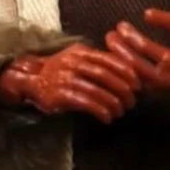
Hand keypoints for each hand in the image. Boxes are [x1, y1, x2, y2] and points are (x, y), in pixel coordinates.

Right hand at [0, 43, 139, 123]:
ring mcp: (66, 78)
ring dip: (113, 103)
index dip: (126, 72)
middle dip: (122, 90)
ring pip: (97, 90)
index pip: (109, 60)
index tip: (138, 84)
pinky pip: (86, 103)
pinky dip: (100, 111)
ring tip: (121, 111)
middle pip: (105, 75)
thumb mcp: (78, 60)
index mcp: (81, 52)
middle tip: (132, 101)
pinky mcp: (60, 95)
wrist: (31, 81)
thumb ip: (98, 63)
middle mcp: (73, 63)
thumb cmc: (60, 72)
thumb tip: (128, 74)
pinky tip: (107, 118)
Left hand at [104, 8, 169, 117]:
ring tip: (110, 49)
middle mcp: (162, 76)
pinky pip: (136, 83)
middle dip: (117, 48)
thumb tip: (145, 14)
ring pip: (131, 75)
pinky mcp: (157, 95)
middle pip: (131, 62)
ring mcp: (158, 88)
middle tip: (108, 36)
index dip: (128, 34)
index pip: (142, 46)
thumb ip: (168, 21)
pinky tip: (120, 63)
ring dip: (119, 61)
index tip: (120, 25)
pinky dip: (126, 73)